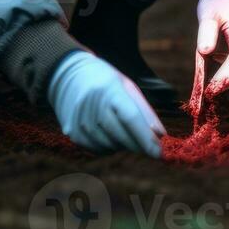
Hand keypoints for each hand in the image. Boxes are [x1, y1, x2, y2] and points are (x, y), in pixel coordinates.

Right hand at [48, 50, 165, 157]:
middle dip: (139, 144)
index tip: (160, 152)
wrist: (68, 75)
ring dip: (124, 144)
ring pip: (110, 146)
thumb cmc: (106, 81)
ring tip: (123, 129)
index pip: (130, 118)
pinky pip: (98, 149)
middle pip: (121, 135)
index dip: (146, 137)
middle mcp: (92, 105)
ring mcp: (79, 120)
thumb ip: (145, 112)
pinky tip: (110, 133)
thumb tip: (160, 136)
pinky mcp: (72, 132)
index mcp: (109, 89)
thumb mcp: (128, 87)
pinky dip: (109, 146)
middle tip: (150, 145)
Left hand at [196, 0, 228, 97]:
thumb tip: (204, 51)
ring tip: (206, 90)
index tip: (210, 89)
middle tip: (205, 95)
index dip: (226, 75)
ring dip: (226, 82)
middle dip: (225, 83)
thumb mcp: (208, 11)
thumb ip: (206, 31)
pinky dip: (228, 75)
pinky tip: (212, 75)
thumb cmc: (219, 2)